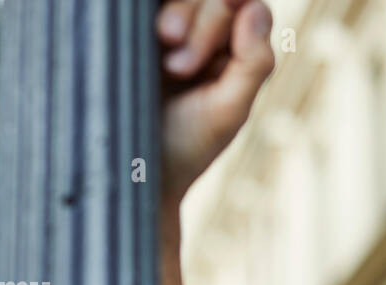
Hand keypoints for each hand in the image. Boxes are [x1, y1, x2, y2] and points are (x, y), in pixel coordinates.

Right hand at [158, 0, 274, 205]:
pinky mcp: (138, 30)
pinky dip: (150, 10)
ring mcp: (172, 30)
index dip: (230, 14)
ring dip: (178, 16)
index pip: (248, 6)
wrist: (132, 168)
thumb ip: (253, 63)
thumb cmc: (186, 146)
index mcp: (238, 54)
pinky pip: (149, 4)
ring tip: (166, 63)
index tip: (212, 35)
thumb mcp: (228, 110)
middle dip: (202, 27)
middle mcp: (209, 36)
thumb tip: (254, 8)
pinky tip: (150, 36)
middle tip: (177, 69)